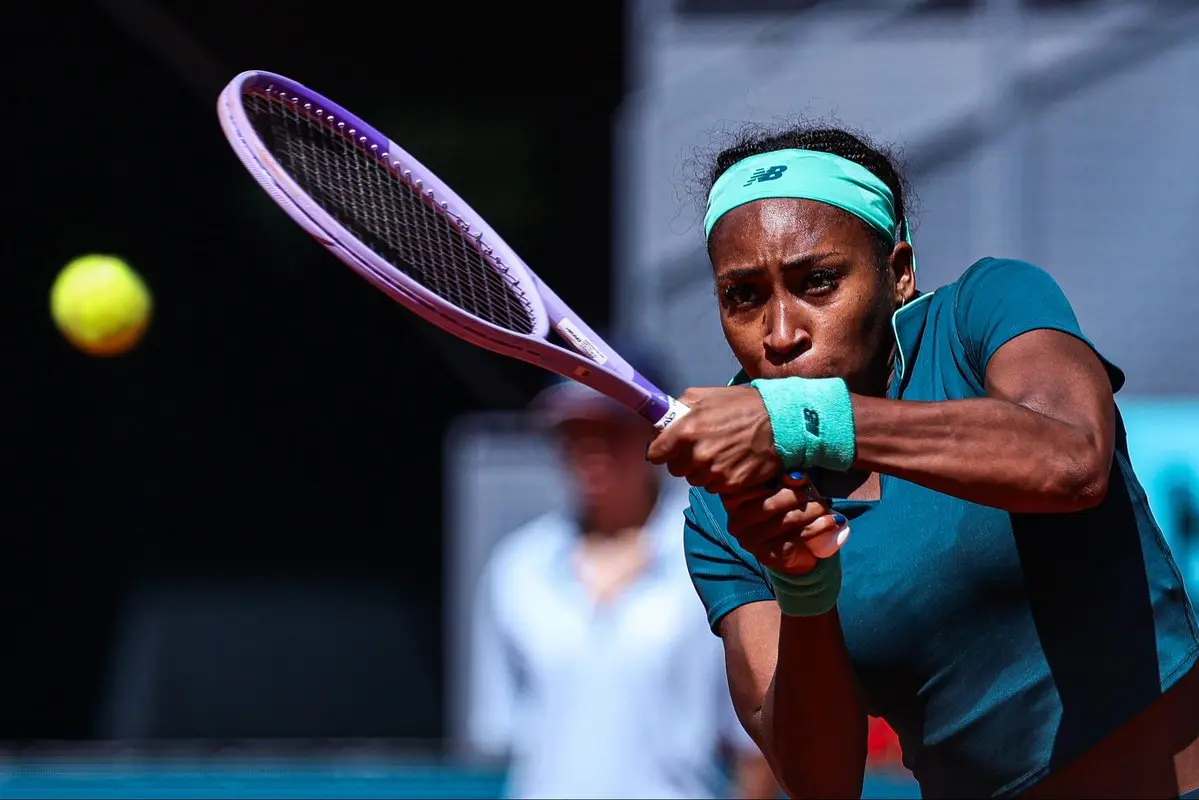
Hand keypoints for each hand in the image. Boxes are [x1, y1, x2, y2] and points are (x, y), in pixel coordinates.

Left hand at [646, 386, 780, 492]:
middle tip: (700, 447)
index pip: (655, 454)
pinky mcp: (731, 484)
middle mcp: (697, 454)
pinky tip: (732, 462)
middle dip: (683, 460)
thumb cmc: (744, 405)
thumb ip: (681, 407)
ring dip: (702, 470)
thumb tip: (664, 420)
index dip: (661, 450)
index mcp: (687, 430)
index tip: (667, 448)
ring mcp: (715, 472)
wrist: (781, 422)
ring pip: (695, 480)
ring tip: (720, 453)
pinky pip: (714, 487)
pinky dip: (719, 478)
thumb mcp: (708, 395)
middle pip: (675, 469)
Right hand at [721, 474, 847, 574]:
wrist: (796, 552)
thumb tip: (796, 476)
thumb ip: (787, 481)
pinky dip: (819, 527)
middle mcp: (737, 522)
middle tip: (816, 493)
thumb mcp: (786, 491)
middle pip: (771, 503)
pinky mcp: (769, 556)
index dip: (780, 479)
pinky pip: (798, 537)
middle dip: (799, 496)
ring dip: (813, 510)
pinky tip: (832, 521)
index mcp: (734, 500)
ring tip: (826, 506)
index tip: (801, 478)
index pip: (754, 485)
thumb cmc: (787, 512)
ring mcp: (751, 541)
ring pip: (787, 520)